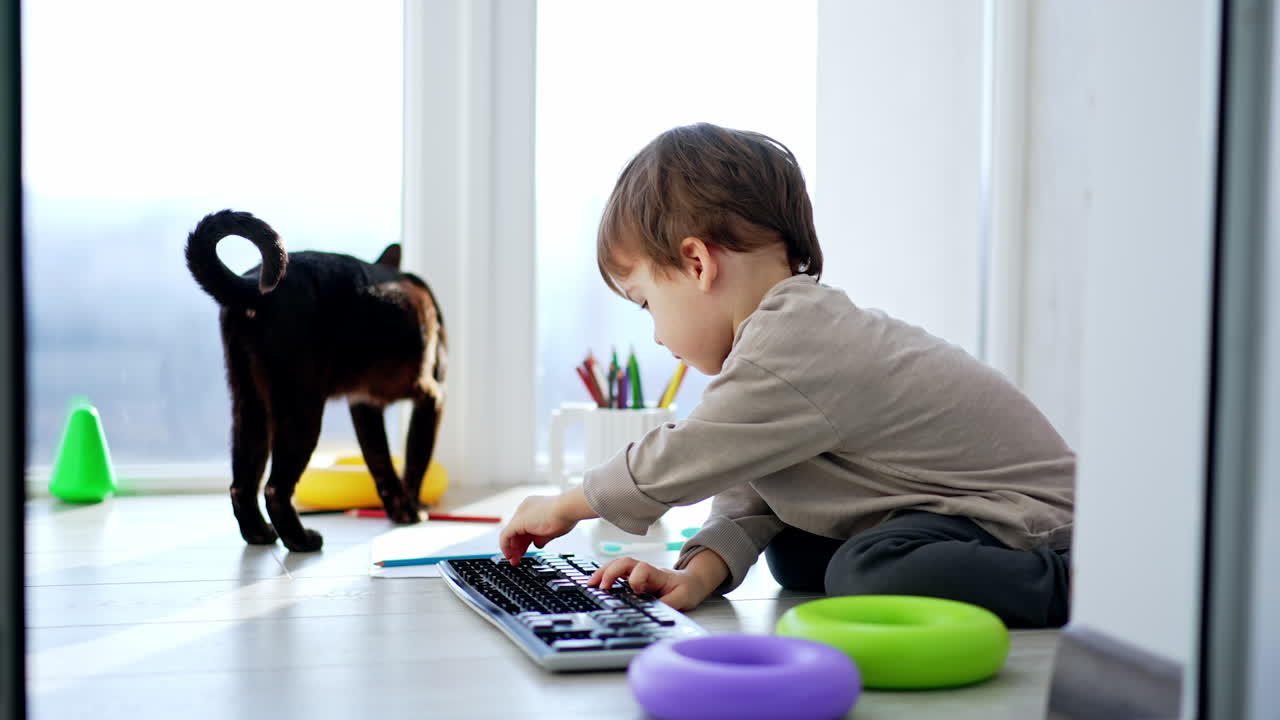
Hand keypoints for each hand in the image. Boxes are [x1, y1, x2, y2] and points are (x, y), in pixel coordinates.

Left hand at [499, 494, 578, 563]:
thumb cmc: (566, 516)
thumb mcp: (552, 530)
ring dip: (511, 548)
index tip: (525, 551)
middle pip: (517, 530)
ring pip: (510, 533)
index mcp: (534, 508)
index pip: (525, 526)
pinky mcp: (518, 521)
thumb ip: (542, 537)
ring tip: (514, 560)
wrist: (568, 508)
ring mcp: (521, 513)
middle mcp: (526, 509)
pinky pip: (505, 535)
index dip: (524, 541)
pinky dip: (506, 546)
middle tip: (517, 559)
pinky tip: (510, 555)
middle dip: (517, 546)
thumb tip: (538, 544)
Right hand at [587, 557, 719, 611]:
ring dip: (603, 572)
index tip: (636, 592)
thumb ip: (669, 604)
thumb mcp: (683, 599)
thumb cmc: (686, 589)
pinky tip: (595, 585)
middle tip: (601, 587)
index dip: (637, 578)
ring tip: (590, 584)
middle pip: (625, 562)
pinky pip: (616, 572)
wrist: (692, 582)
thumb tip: (653, 613)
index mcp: (657, 574)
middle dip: (611, 572)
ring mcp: (638, 573)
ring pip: (617, 565)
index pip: (643, 568)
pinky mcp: (633, 577)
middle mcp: (645, 571)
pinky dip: (604, 576)